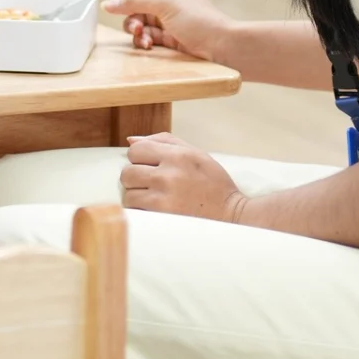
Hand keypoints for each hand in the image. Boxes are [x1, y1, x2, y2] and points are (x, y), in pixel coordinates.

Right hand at [103, 0, 229, 60]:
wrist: (220, 46)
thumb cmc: (199, 19)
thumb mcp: (165, 4)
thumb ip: (135, 2)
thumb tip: (109, 3)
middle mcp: (172, 1)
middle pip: (141, 2)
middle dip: (132, 12)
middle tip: (133, 23)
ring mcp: (171, 21)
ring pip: (142, 21)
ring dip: (136, 28)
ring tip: (141, 36)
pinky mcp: (170, 39)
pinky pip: (149, 36)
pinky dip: (144, 40)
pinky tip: (147, 44)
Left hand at [121, 133, 246, 222]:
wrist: (231, 216)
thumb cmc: (213, 183)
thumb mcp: (195, 153)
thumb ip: (164, 141)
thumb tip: (131, 141)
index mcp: (178, 155)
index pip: (136, 150)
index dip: (139, 158)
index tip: (149, 166)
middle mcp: (169, 175)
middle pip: (127, 172)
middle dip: (135, 178)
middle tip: (150, 184)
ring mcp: (164, 198)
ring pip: (128, 194)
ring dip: (137, 196)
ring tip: (154, 198)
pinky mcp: (162, 217)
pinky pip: (136, 211)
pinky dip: (142, 211)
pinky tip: (155, 210)